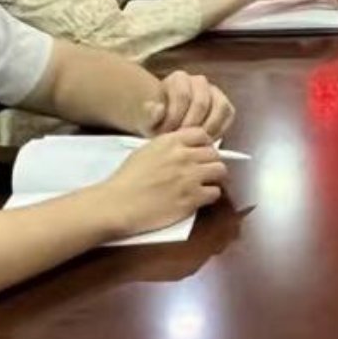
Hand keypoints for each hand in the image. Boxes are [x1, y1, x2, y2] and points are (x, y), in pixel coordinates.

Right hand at [94, 127, 227, 238]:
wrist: (117, 204)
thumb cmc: (126, 180)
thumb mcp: (145, 151)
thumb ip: (167, 147)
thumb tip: (184, 150)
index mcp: (170, 141)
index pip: (202, 134)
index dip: (203, 145)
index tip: (199, 154)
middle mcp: (184, 156)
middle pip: (214, 154)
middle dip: (210, 162)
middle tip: (203, 172)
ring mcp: (190, 177)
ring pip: (220, 171)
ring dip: (213, 178)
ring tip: (203, 185)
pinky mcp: (192, 198)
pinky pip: (215, 192)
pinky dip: (209, 195)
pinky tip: (198, 198)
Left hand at [146, 69, 234, 139]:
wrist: (168, 126)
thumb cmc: (159, 122)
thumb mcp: (149, 121)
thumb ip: (151, 115)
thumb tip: (158, 107)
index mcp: (178, 79)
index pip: (182, 95)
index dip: (176, 117)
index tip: (168, 132)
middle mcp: (198, 81)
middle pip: (201, 102)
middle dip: (192, 124)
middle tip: (183, 139)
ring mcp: (214, 91)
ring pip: (219, 106)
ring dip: (208, 127)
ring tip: (196, 140)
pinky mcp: (225, 105)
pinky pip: (228, 114)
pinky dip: (219, 128)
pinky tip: (207, 139)